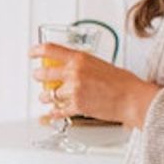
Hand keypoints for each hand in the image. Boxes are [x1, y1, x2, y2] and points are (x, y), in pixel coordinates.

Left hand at [28, 46, 159, 128]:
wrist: (132, 99)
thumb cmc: (122, 82)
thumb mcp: (99, 64)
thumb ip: (81, 65)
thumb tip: (69, 66)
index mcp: (79, 59)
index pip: (50, 50)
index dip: (36, 51)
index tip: (32, 53)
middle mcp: (73, 73)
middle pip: (43, 74)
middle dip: (38, 76)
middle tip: (38, 77)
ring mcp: (73, 90)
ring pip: (48, 94)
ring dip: (46, 96)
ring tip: (47, 96)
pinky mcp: (76, 106)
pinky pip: (57, 110)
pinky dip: (53, 113)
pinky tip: (51, 112)